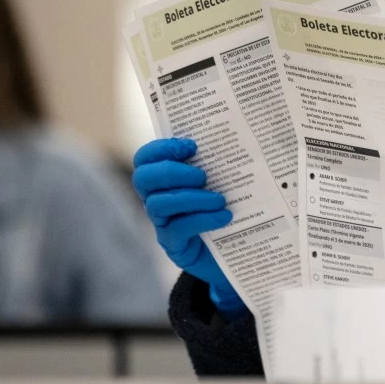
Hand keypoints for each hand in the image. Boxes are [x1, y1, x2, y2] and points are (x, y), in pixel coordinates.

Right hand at [132, 138, 244, 317]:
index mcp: (166, 178)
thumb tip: (236, 133)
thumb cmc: (233, 208)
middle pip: (144, 178)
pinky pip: (177, 228)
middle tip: (202, 176)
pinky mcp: (173, 244)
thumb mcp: (226, 182)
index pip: (146, 157)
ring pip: (159, 204)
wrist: (240, 250)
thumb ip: (221, 162)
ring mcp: (163, 223)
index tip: (192, 146)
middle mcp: (158, 198)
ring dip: (191, 197)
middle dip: (171, 172)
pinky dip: (202, 219)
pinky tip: (225, 217)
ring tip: (220, 199)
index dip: (162, 148)